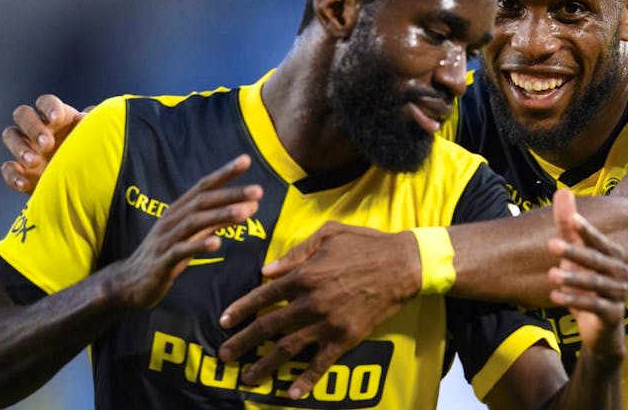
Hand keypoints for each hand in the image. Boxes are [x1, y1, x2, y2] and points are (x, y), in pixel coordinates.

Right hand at [1, 94, 89, 193]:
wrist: (88, 186)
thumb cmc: (94, 156)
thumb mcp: (97, 140)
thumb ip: (93, 125)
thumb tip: (84, 116)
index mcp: (58, 118)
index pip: (46, 102)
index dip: (48, 107)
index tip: (56, 119)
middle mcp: (39, 129)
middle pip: (22, 114)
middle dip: (32, 127)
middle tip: (47, 144)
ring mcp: (27, 149)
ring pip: (10, 136)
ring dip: (19, 147)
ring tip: (34, 162)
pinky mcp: (21, 171)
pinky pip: (7, 169)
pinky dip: (13, 175)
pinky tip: (24, 183)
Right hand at [108, 155, 262, 309]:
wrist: (131, 283)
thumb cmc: (167, 254)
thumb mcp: (195, 234)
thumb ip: (219, 220)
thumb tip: (249, 206)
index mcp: (179, 210)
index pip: (204, 186)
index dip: (224, 173)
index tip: (246, 160)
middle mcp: (172, 219)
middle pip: (202, 201)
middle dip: (230, 194)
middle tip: (258, 190)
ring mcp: (165, 240)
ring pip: (194, 222)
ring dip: (220, 216)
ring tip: (245, 213)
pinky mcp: (162, 262)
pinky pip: (181, 251)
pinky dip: (199, 246)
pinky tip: (217, 244)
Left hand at [216, 221, 419, 399]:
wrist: (403, 264)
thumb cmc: (366, 244)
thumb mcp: (328, 234)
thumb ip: (295, 253)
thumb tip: (267, 271)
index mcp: (304, 275)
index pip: (263, 296)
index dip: (241, 309)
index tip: (224, 322)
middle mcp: (310, 302)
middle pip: (268, 327)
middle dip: (243, 343)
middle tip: (224, 356)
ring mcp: (328, 323)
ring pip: (289, 348)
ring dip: (265, 365)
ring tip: (248, 377)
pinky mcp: (346, 337)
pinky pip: (322, 363)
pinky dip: (307, 379)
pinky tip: (292, 392)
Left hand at [547, 189, 627, 369]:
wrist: (599, 328)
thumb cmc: (586, 284)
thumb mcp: (574, 255)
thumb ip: (568, 226)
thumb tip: (562, 191)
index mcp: (613, 256)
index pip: (598, 240)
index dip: (586, 230)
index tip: (572, 219)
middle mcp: (620, 273)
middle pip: (596, 260)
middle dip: (574, 252)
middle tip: (551, 245)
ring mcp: (619, 294)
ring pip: (595, 283)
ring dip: (573, 279)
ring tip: (551, 275)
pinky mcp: (613, 315)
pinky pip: (594, 305)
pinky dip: (574, 301)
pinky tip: (555, 296)